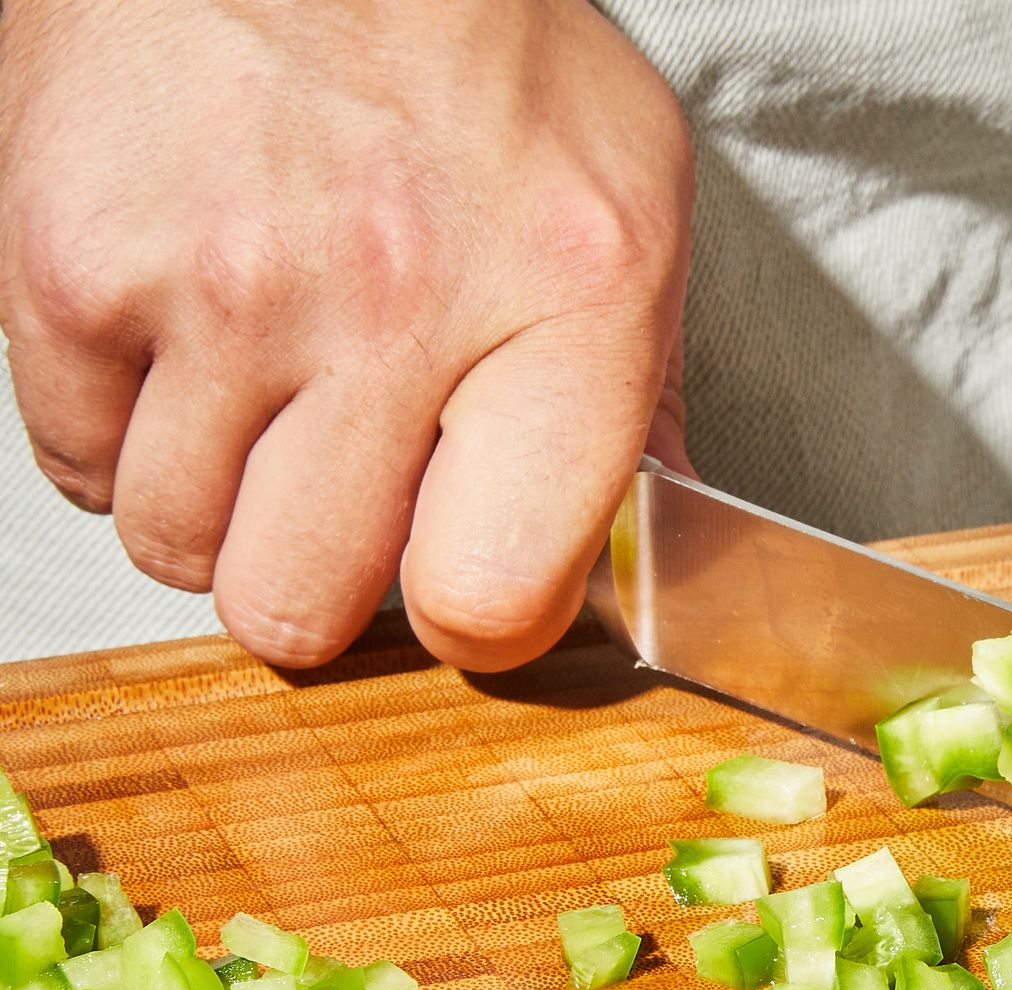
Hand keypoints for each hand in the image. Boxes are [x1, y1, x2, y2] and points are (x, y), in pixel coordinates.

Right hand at [0, 0, 690, 669]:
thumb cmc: (475, 39)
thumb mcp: (631, 195)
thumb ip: (640, 390)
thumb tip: (650, 531)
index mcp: (566, 303)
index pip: (495, 602)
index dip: (476, 623)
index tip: (467, 585)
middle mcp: (394, 304)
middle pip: (303, 612)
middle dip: (324, 580)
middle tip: (349, 493)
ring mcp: (222, 289)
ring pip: (181, 549)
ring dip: (221, 509)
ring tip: (269, 397)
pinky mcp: (75, 262)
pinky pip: (78, 464)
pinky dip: (124, 434)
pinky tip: (189, 347)